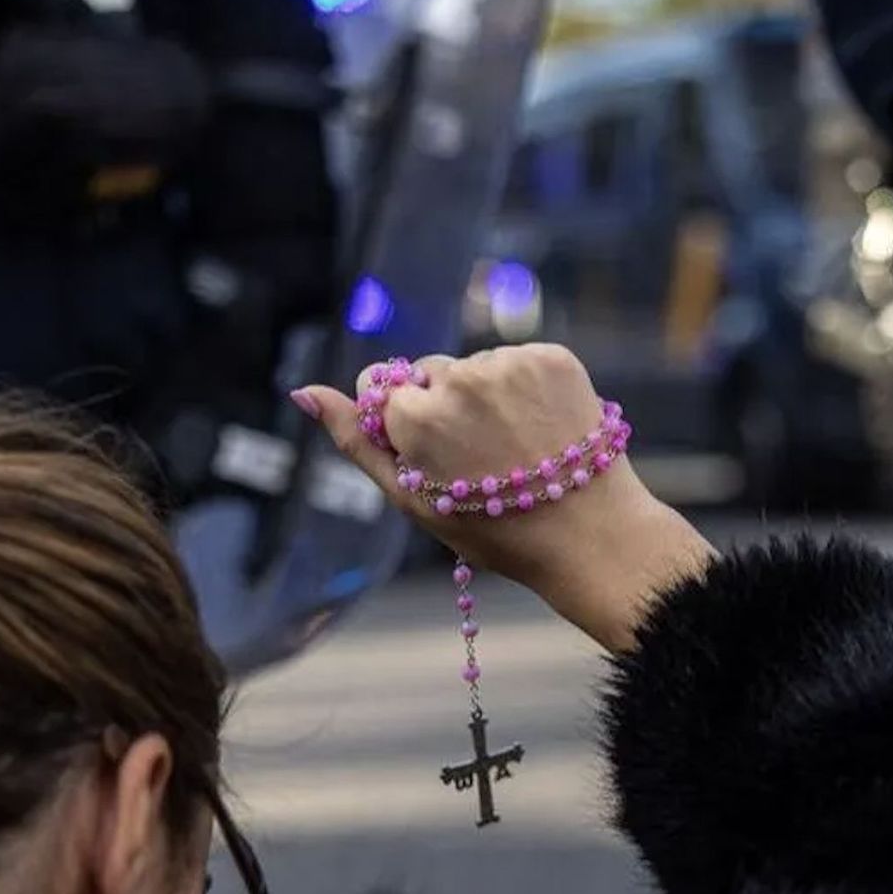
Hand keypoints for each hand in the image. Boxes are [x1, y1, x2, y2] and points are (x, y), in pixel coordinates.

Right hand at [293, 345, 714, 651]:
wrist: (589, 535)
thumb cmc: (492, 529)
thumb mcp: (410, 497)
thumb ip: (354, 440)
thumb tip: (303, 392)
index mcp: (416, 414)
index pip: (383, 387)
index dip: (405, 424)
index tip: (435, 455)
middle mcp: (459, 378)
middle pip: (429, 374)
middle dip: (443, 406)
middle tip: (480, 459)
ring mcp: (510, 365)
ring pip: (475, 368)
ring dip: (487, 397)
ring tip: (516, 448)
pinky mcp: (552, 358)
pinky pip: (518, 362)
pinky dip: (526, 389)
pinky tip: (540, 429)